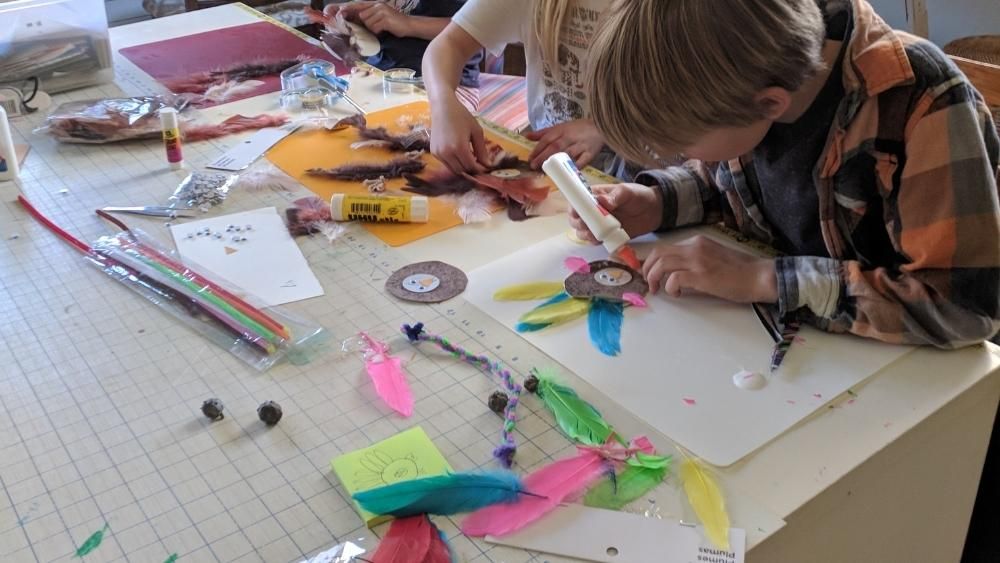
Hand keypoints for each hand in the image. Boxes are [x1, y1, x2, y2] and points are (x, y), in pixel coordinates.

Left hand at [336, 1, 409, 35]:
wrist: (409, 25)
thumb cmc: (394, 23)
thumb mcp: (381, 17)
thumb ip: (370, 16)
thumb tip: (358, 20)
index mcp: (376, 4)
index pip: (359, 6)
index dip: (349, 9)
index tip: (339, 11)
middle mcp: (378, 6)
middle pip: (363, 17)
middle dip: (367, 24)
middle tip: (376, 26)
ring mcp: (382, 12)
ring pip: (368, 23)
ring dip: (374, 29)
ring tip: (383, 28)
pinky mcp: (385, 19)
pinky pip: (375, 28)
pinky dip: (379, 31)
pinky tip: (385, 29)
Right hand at [430, 99, 488, 173]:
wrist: (442, 107)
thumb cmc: (461, 116)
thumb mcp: (476, 131)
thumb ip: (482, 150)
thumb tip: (487, 165)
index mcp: (459, 147)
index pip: (471, 167)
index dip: (480, 169)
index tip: (486, 167)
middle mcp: (447, 153)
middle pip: (463, 170)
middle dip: (472, 170)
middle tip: (479, 164)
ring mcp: (439, 153)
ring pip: (454, 169)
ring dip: (463, 168)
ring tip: (471, 160)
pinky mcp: (434, 152)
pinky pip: (446, 164)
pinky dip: (454, 163)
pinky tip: (460, 155)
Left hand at [525, 118, 605, 168]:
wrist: (599, 126)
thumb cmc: (576, 129)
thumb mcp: (559, 127)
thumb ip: (543, 133)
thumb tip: (526, 136)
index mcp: (561, 130)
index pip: (547, 139)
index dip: (538, 149)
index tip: (530, 159)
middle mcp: (570, 137)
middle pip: (555, 147)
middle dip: (544, 156)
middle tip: (534, 166)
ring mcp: (581, 145)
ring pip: (567, 154)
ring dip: (557, 163)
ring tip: (547, 171)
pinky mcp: (590, 153)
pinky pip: (582, 161)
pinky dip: (575, 166)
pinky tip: (567, 172)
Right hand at [569, 183, 662, 242]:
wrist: (653, 211)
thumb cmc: (638, 196)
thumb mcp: (627, 192)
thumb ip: (615, 196)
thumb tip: (601, 201)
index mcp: (594, 195)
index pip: (577, 201)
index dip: (573, 208)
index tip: (576, 214)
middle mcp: (592, 210)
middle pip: (575, 219)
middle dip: (578, 224)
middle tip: (587, 225)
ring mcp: (597, 223)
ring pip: (582, 231)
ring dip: (585, 234)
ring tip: (596, 234)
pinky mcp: (605, 235)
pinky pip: (594, 240)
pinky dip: (595, 242)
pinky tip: (602, 239)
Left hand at [642, 236, 778, 302]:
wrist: (759, 276)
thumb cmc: (740, 271)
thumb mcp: (713, 257)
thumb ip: (694, 260)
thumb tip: (674, 273)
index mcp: (697, 241)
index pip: (665, 247)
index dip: (652, 261)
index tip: (650, 273)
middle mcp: (694, 246)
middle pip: (658, 253)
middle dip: (647, 269)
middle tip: (650, 283)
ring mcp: (698, 260)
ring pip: (662, 263)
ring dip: (654, 278)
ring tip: (658, 290)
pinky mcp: (701, 275)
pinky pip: (674, 278)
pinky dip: (670, 287)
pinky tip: (677, 294)